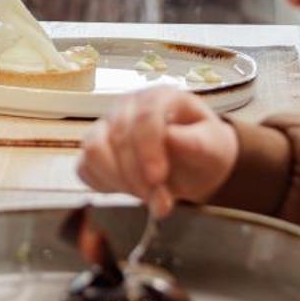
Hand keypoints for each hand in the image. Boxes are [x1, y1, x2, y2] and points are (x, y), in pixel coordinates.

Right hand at [77, 87, 238, 213]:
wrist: (194, 163)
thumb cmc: (204, 149)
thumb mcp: (213, 147)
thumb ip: (197, 142)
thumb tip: (172, 137)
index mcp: (159, 97)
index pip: (144, 116)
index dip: (148, 148)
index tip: (158, 179)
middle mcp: (128, 105)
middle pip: (118, 137)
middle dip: (138, 176)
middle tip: (161, 203)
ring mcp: (107, 124)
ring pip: (94, 150)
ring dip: (119, 181)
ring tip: (147, 197)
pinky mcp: (96, 147)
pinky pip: (85, 166)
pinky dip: (104, 184)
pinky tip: (129, 190)